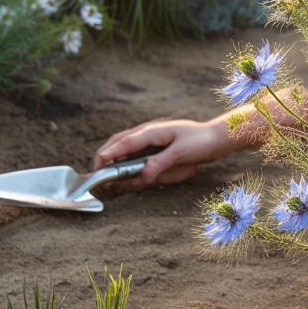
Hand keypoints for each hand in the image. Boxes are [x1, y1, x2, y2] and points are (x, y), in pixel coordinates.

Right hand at [92, 119, 230, 188]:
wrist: (214, 139)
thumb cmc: (199, 142)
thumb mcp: (181, 153)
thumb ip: (161, 163)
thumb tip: (143, 175)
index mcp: (152, 132)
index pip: (124, 143)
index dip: (108, 154)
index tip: (96, 166)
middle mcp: (147, 135)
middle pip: (118, 143)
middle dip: (104, 156)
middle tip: (94, 174)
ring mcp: (149, 141)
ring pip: (124, 148)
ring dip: (112, 160)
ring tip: (101, 175)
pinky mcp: (153, 148)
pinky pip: (134, 155)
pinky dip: (125, 164)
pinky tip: (122, 176)